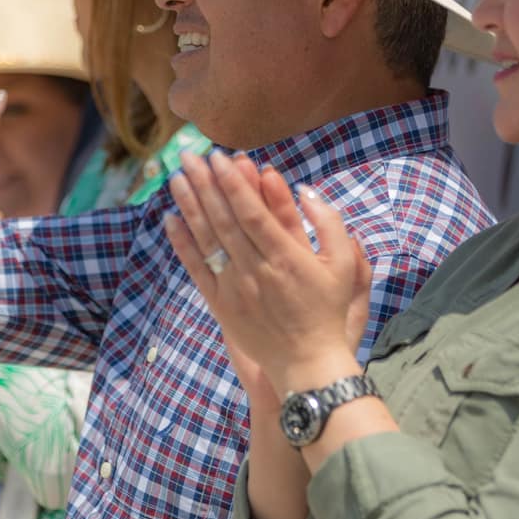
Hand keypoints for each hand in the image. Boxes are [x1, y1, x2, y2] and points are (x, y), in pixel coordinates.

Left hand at [166, 152, 372, 395]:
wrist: (308, 364)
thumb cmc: (329, 311)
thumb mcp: (346, 265)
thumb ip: (330, 224)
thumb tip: (306, 190)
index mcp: (286, 257)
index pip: (252, 212)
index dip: (232, 183)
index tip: (218, 157)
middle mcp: (256, 270)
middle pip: (224, 220)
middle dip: (205, 184)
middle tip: (188, 155)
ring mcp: (235, 288)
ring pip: (207, 240)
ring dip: (190, 206)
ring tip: (176, 177)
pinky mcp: (221, 305)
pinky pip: (197, 269)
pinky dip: (183, 244)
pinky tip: (171, 219)